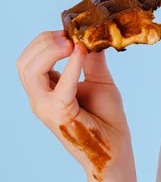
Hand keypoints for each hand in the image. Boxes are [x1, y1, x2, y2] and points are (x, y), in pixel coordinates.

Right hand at [16, 30, 131, 180]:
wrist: (116, 149)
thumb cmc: (107, 120)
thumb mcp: (100, 81)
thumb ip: (92, 60)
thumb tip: (91, 35)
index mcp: (46, 90)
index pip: (31, 58)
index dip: (46, 41)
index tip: (70, 32)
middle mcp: (40, 98)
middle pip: (24, 62)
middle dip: (43, 43)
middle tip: (68, 36)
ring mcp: (47, 108)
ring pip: (29, 71)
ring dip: (50, 51)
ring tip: (72, 45)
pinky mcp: (60, 115)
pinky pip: (60, 87)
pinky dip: (70, 67)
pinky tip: (81, 54)